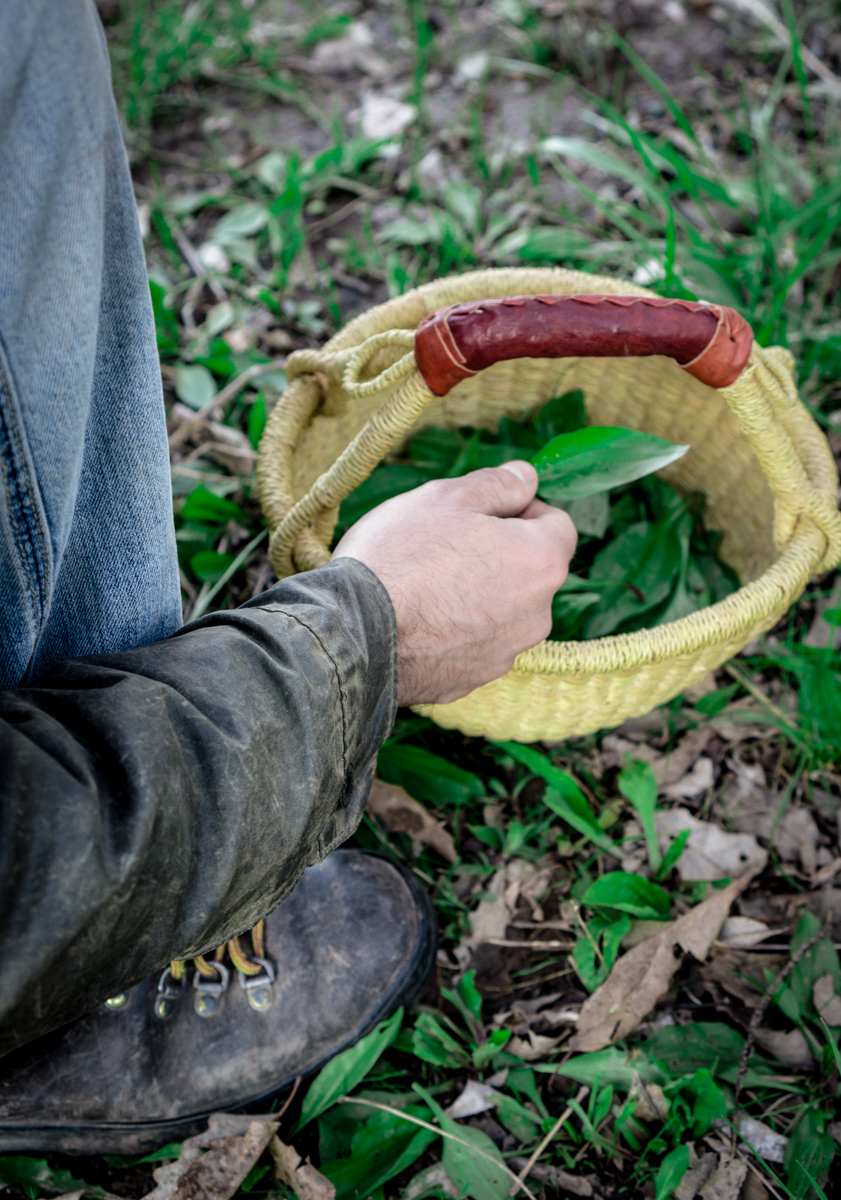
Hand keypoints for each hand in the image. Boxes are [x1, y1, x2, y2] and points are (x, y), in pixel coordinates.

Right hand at [333, 461, 576, 705]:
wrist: (355, 635)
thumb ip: (497, 484)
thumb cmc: (401, 558)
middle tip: (446, 542)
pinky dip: (455, 627)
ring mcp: (506, 652)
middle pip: (530, 570)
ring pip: (503, 609)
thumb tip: (528, 477)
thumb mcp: (447, 497)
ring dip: (478, 592)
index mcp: (540, 562)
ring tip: (426, 583)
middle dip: (499, 552)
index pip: (558, 525)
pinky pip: (473, 642)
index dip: (523, 508)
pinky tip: (417, 617)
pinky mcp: (473, 678)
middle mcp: (537, 614)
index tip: (485, 510)